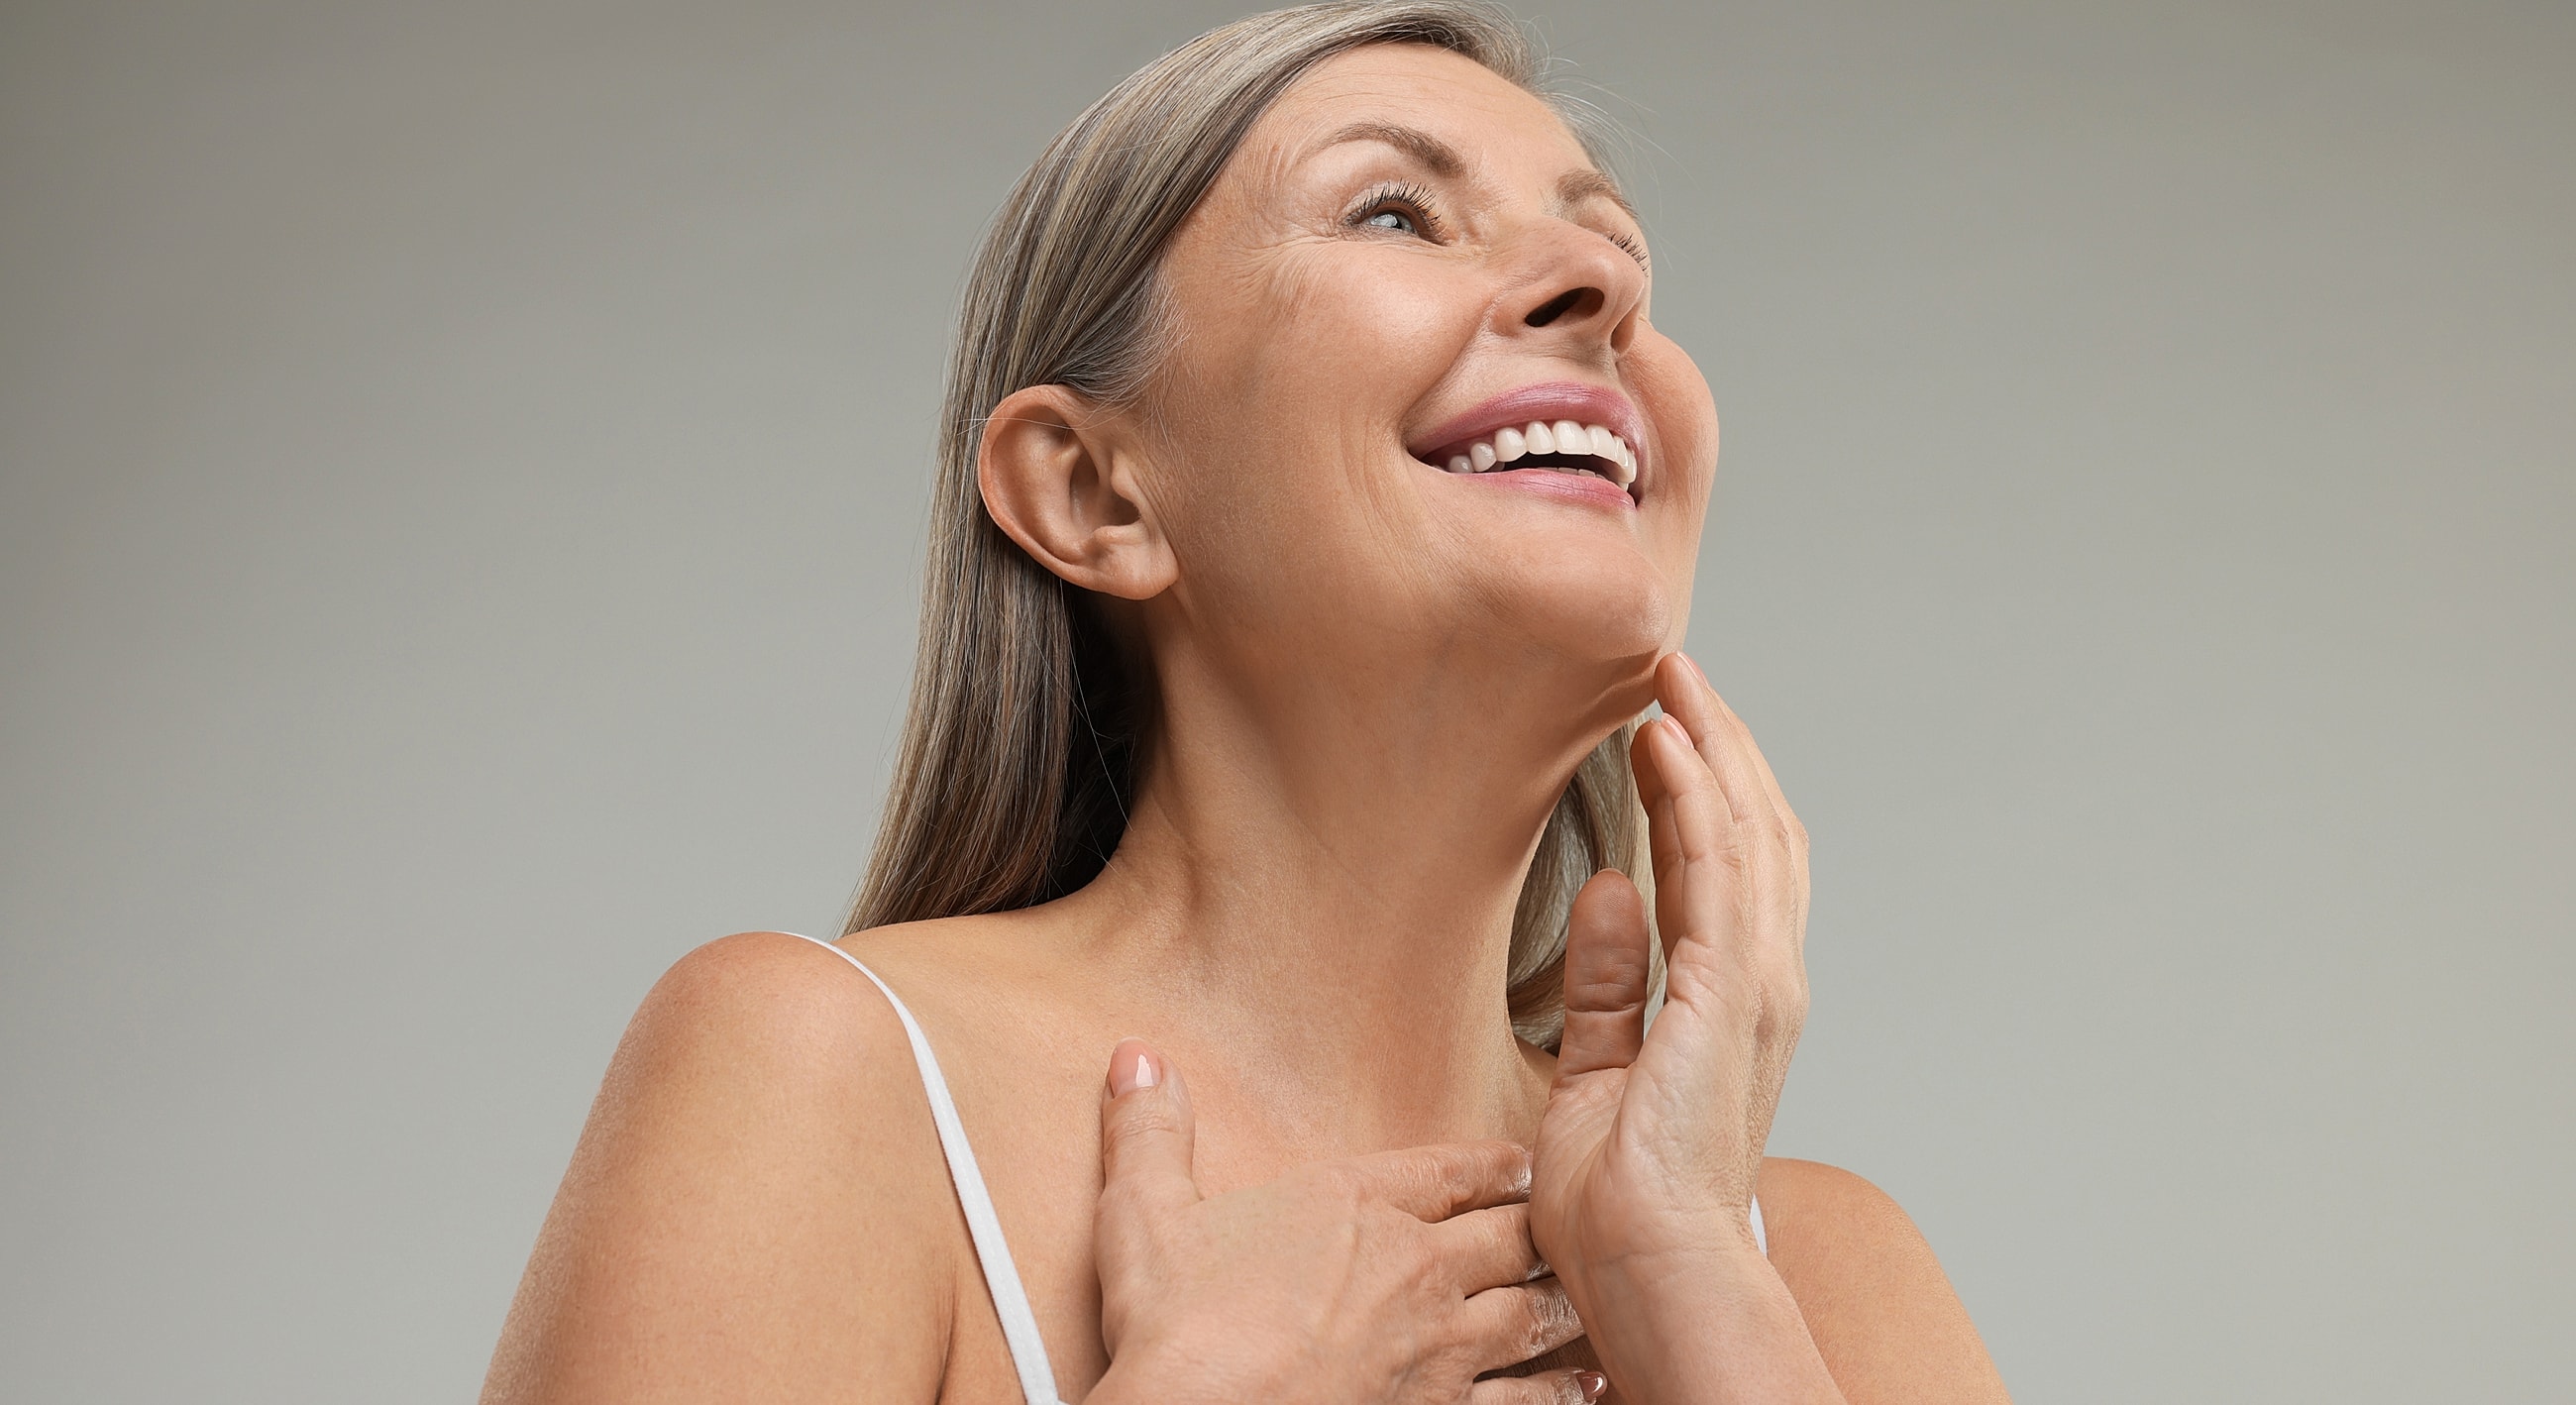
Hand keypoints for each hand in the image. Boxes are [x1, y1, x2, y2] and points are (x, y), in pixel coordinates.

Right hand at [1088, 1039, 1607, 1404]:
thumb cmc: (1178, 1329)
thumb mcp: (1144, 1215)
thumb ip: (1150, 1132)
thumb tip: (1136, 1057)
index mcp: (1354, 1206)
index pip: (1446, 1171)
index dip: (1491, 1166)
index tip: (1520, 1163)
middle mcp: (1415, 1270)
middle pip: (1507, 1236)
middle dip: (1540, 1229)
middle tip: (1570, 1222)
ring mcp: (1440, 1349)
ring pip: (1532, 1314)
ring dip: (1561, 1303)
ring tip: (1589, 1297)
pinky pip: (1526, 1401)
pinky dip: (1562, 1393)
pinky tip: (1589, 1388)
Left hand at [1529, 651, 1811, 1294]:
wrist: (1653, 1272)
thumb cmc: (1625, 1209)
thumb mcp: (1598, 1073)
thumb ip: (1607, 984)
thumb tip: (1609, 892)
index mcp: (1733, 1005)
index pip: (1734, 868)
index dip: (1708, 787)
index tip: (1663, 724)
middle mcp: (1762, 984)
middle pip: (1756, 831)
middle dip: (1719, 743)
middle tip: (1673, 671)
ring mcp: (1755, 986)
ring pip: (1748, 831)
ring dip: (1711, 746)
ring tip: (1671, 678)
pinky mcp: (1728, 992)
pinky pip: (1716, 871)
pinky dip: (1696, 797)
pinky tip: (1666, 741)